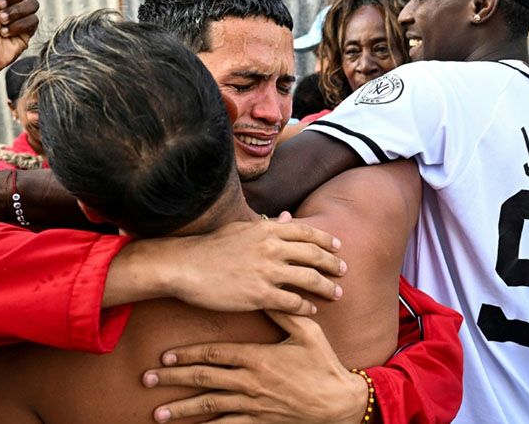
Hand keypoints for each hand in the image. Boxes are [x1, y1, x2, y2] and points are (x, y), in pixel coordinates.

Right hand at [106, 212, 346, 315]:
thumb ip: (265, 225)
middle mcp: (272, 248)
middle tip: (343, 271)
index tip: (337, 248)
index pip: (307, 233)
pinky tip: (311, 310)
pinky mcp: (259, 295)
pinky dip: (306, 307)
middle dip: (334, 265)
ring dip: (327, 288)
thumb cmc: (209, 248)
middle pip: (315, 256)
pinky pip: (293, 302)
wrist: (185, 266)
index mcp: (267, 229)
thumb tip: (285, 218)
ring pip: (309, 280)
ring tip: (336, 293)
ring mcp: (267, 272)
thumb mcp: (240, 229)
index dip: (326, 241)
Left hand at [141, 311, 368, 423]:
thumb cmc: (323, 364)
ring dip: (181, 409)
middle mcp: (249, 382)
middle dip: (173, 379)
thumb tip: (268, 288)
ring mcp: (253, 405)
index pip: (214, 354)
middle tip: (147, 380)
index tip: (164, 357)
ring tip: (157, 413)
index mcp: (257, 357)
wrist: (340, 403)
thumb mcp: (307, 332)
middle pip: (203, 378)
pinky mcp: (260, 422)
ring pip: (210, 406)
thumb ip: (284, 311)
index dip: (186, 354)